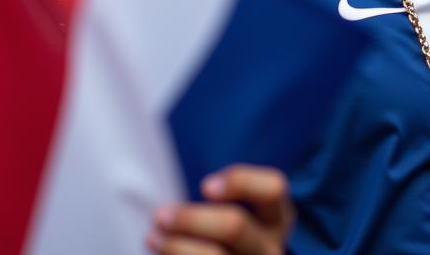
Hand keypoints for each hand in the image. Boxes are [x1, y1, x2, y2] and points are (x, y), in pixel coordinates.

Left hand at [147, 165, 292, 254]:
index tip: (205, 185)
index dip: (241, 182)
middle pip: (235, 226)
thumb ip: (223, 195)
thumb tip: (190, 187)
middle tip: (160, 214)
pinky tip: (160, 252)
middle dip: (192, 218)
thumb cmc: (228, 231)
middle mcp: (270, 247)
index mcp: (277, 217)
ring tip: (152, 236)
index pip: (273, 189)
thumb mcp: (240, 210)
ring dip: (176, 246)